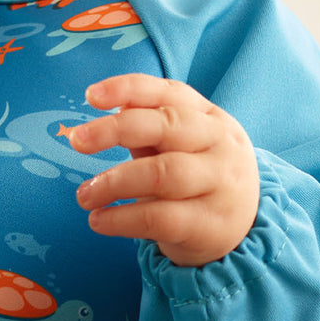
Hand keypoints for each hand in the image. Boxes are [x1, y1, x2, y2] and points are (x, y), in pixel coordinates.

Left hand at [69, 75, 259, 266]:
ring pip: (163, 173)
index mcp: (209, 116)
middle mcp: (220, 143)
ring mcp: (221, 184)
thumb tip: (107, 109)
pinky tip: (98, 220)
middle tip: (76, 141)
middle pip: (166, 126)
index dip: (128, 89)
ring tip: (84, 195)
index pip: (169, 91)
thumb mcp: (180, 145)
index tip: (91, 96)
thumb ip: (149, 125)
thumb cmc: (197, 177)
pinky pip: (160, 218)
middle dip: (114, 130)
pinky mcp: (211, 225)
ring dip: (114, 182)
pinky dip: (121, 219)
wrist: (243, 231)